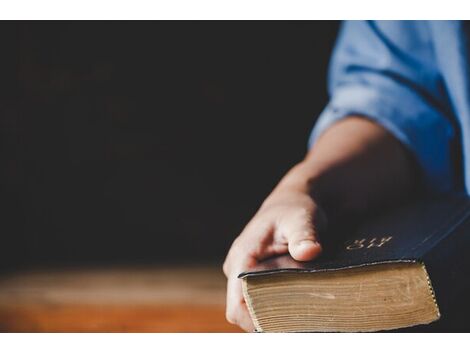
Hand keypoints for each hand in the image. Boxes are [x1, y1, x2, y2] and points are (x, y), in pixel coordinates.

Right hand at [223, 184, 325, 330]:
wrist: (291, 204)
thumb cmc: (293, 210)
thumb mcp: (301, 218)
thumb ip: (304, 235)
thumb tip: (309, 252)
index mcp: (242, 256)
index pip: (237, 305)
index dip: (254, 322)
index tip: (283, 328)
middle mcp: (238, 267)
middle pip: (244, 310)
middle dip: (268, 321)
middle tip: (301, 324)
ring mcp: (245, 274)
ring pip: (252, 307)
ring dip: (273, 314)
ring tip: (303, 316)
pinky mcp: (255, 277)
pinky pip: (261, 300)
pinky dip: (277, 307)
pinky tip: (299, 307)